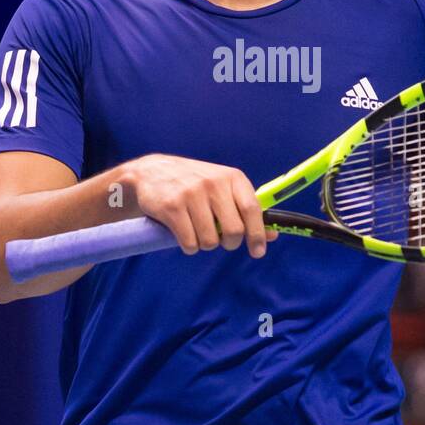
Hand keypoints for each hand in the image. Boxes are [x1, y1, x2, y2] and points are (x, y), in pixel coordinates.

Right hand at [121, 154, 279, 258]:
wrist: (150, 172)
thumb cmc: (193, 183)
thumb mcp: (222, 188)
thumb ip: (245, 209)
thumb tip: (273, 236)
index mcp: (231, 178)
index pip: (252, 209)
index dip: (257, 234)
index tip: (258, 252)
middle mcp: (213, 184)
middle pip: (233, 231)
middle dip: (228, 243)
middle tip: (220, 240)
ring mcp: (191, 194)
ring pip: (210, 241)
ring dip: (205, 244)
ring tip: (197, 231)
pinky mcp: (171, 207)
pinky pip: (190, 243)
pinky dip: (189, 246)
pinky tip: (183, 234)